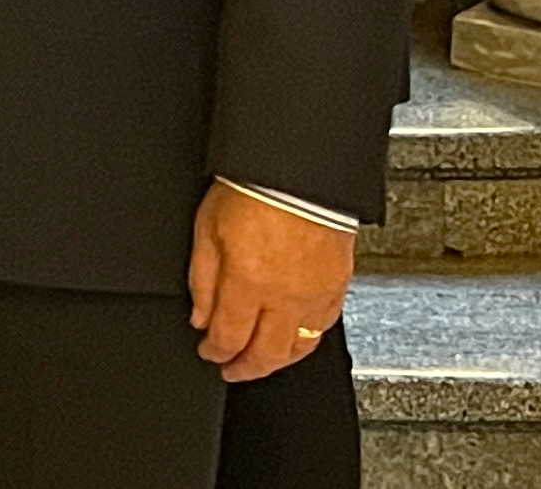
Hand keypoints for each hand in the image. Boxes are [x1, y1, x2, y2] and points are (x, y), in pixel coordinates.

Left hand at [189, 182, 354, 383]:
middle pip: (267, 353)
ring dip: (279, 359)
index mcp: (248, 282)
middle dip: (246, 368)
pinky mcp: (339, 284)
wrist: (298, 171)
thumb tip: (201, 317)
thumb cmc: (252, 189)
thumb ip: (202, 280)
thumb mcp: (206, 230)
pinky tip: (296, 336)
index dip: (215, 352)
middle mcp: (285, 295)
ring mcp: (317, 293)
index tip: (208, 352)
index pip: (229, 338)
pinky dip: (308, 337)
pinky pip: (325, 324)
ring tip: (262, 361)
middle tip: (232, 370)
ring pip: (301, 346)